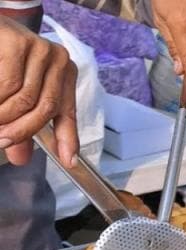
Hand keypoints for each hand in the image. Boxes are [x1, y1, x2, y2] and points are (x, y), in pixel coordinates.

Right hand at [0, 17, 77, 166]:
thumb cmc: (1, 59)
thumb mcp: (15, 93)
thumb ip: (22, 123)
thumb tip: (20, 159)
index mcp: (64, 74)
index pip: (68, 113)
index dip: (69, 140)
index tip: (69, 161)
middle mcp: (59, 60)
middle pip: (46, 109)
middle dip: (21, 131)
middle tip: (2, 142)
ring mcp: (41, 49)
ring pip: (25, 100)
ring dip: (4, 118)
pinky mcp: (19, 42)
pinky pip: (8, 86)